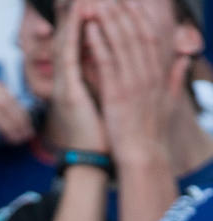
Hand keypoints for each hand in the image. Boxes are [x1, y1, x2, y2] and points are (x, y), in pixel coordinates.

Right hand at [52, 0, 109, 152]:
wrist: (90, 158)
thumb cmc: (96, 133)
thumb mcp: (97, 99)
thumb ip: (96, 80)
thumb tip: (105, 62)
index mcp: (73, 80)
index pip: (74, 43)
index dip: (79, 20)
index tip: (88, 0)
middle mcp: (65, 79)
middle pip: (67, 37)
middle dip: (74, 14)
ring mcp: (64, 84)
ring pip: (67, 43)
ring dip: (74, 18)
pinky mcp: (69, 92)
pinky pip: (71, 58)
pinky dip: (76, 37)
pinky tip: (83, 20)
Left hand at [85, 0, 184, 165]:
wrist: (144, 154)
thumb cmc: (152, 130)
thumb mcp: (169, 100)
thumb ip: (175, 77)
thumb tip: (182, 58)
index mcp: (159, 73)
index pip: (152, 36)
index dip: (142, 15)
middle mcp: (148, 73)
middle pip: (137, 32)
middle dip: (125, 11)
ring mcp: (133, 82)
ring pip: (122, 43)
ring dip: (109, 20)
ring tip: (98, 2)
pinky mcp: (117, 93)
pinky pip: (107, 62)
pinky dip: (98, 43)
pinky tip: (89, 28)